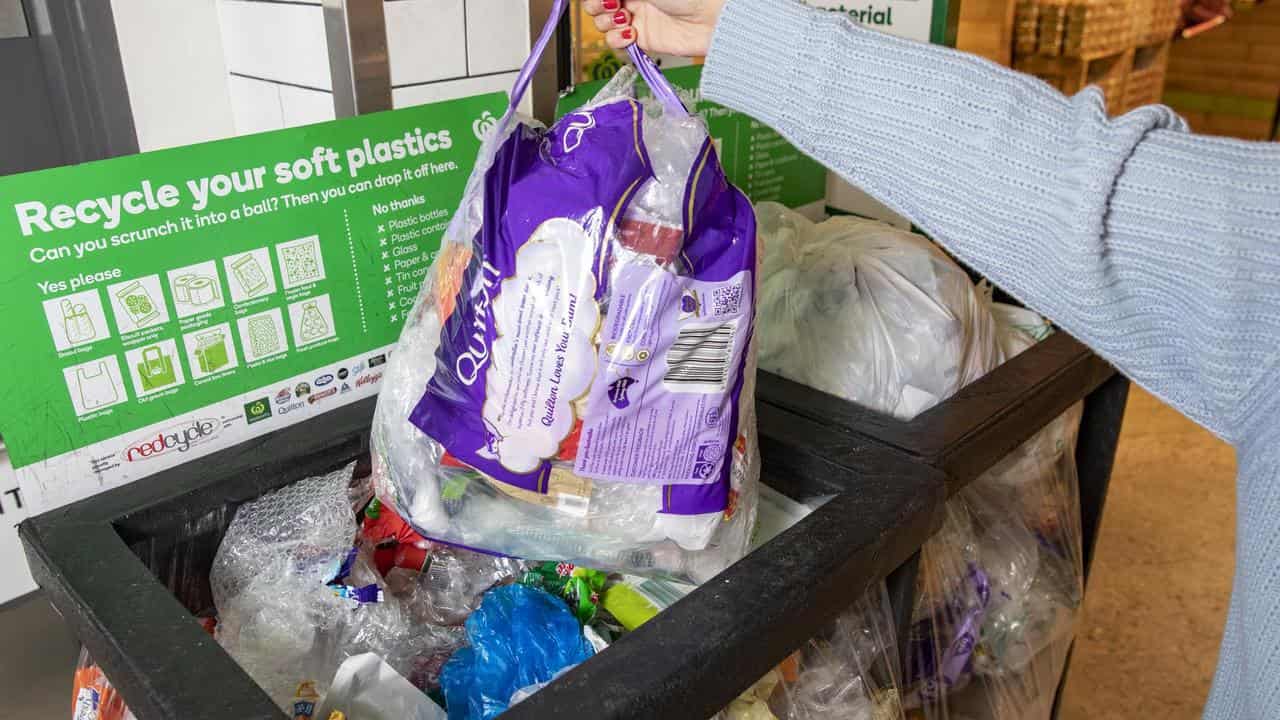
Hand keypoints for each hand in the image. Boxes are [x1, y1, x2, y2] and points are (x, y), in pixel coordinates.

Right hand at [581, 0, 726, 56]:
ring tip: (624, 19)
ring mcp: (636, 16)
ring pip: (603, 22)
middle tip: (610, 5)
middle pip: (597, 3)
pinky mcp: (641, 38)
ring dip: (606, 22)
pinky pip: (615, 41)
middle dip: (597, 5)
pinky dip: (616, 39)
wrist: (710, 19)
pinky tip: (630, 33)